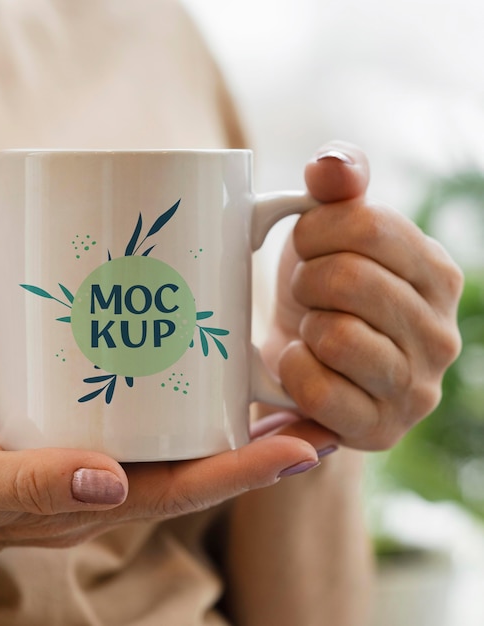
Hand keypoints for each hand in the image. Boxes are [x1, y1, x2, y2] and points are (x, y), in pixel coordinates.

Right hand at [0, 417, 317, 566]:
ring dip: (232, 430)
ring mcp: (86, 469)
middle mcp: (97, 492)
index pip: (181, 492)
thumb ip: (23, 483)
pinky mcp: (70, 442)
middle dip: (262, 450)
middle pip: (196, 473)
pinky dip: (181, 409)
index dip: (247, 472)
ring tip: (283, 395)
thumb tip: (106, 482)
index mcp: (79, 510)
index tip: (308, 446)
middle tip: (321, 413)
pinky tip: (198, 381)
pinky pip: (141, 427)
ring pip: (176, 451)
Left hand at [261, 141, 462, 449]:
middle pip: (349, 280)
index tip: (305, 245)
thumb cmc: (318, 290)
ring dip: (304, 327)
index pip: (369, 227)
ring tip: (310, 329)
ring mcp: (415, 388)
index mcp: (437, 273)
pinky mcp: (379, 429)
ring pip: (336, 336)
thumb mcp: (328, 229)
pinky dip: (294, 370)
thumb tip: (329, 165)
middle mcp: (440, 333)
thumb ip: (338, 183)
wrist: (304, 361)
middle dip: (306, 280)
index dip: (314, 231)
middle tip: (305, 292)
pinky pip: (319, 391)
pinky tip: (301, 363)